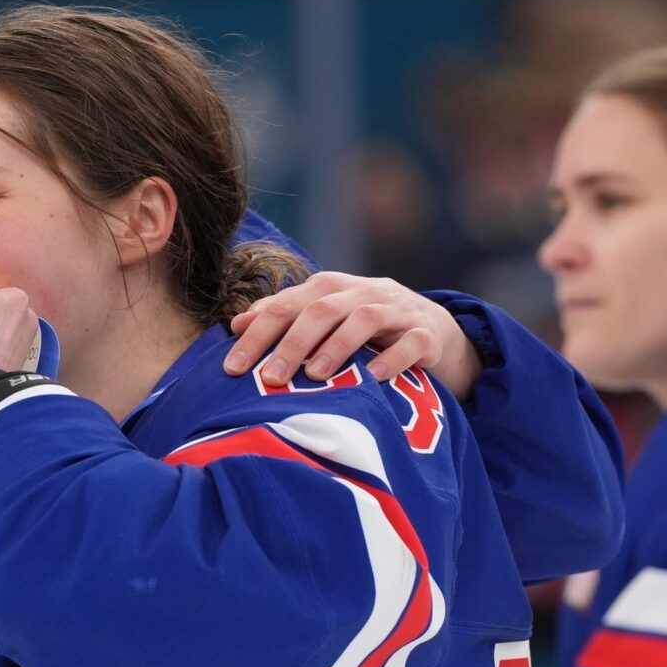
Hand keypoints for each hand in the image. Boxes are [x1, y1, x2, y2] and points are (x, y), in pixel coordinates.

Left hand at [223, 271, 481, 398]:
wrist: (435, 330)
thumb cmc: (366, 330)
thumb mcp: (326, 318)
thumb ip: (285, 318)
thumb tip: (236, 324)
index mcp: (331, 287)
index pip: (286, 305)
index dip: (257, 333)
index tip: (232, 368)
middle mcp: (362, 292)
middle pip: (321, 309)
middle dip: (292, 343)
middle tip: (270, 378)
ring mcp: (397, 310)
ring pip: (364, 319)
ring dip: (337, 347)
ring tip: (316, 377)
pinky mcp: (427, 334)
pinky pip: (410, 343)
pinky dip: (390, 359)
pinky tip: (372, 379)